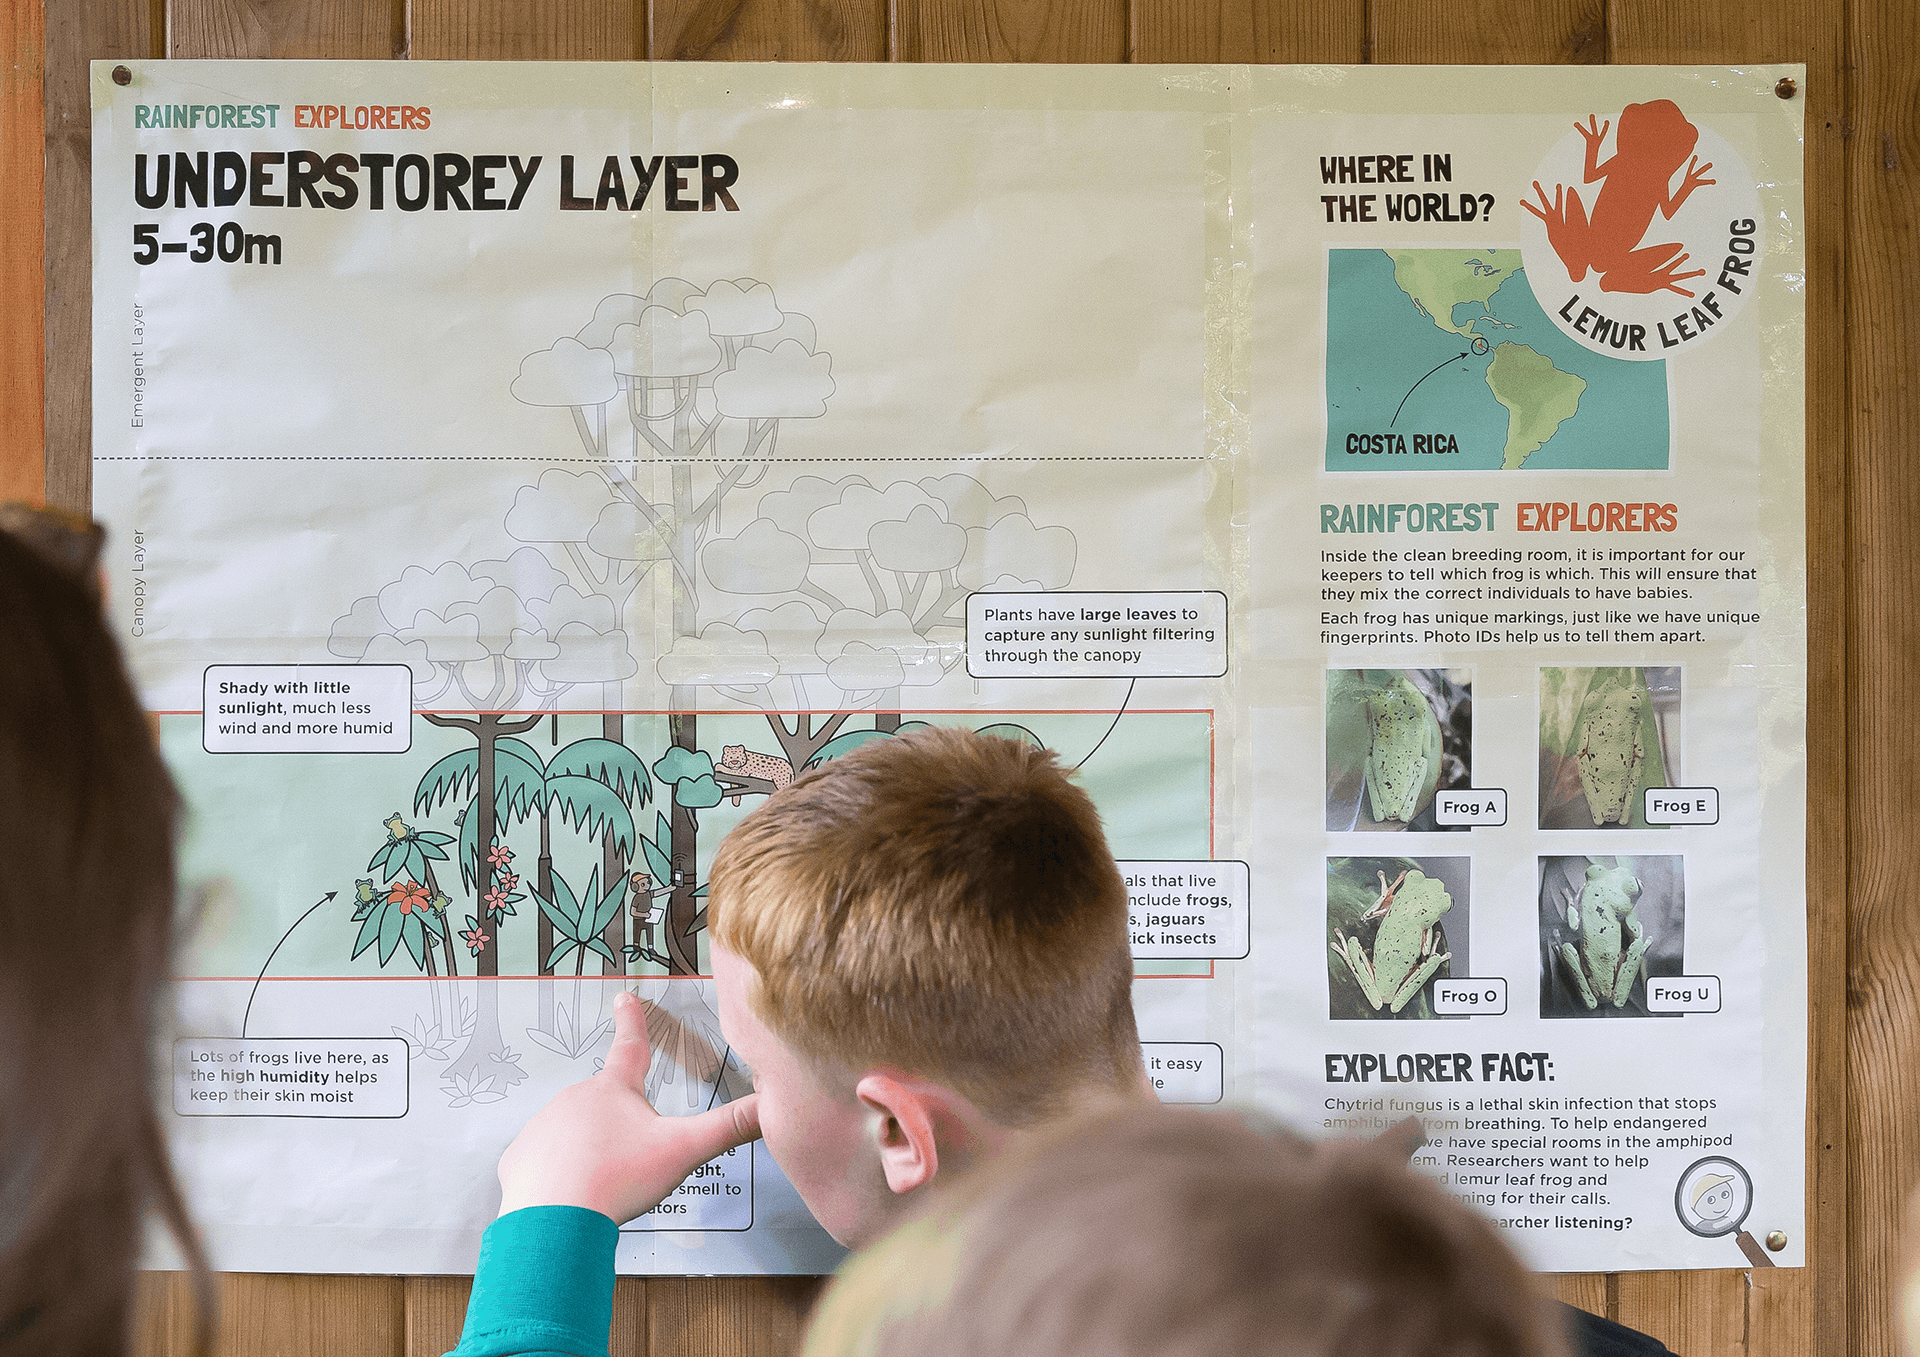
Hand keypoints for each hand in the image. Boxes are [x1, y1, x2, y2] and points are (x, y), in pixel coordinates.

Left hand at [496, 990, 760, 1222]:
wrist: (553, 1220)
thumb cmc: (616, 1180)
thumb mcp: (682, 1150)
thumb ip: (728, 1127)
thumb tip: (770, 1107)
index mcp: (615, 1090)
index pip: (631, 1046)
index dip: (632, 1020)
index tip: (625, 996)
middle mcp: (575, 1099)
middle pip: (605, 1105)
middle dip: (616, 1128)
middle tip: (627, 1162)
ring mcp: (544, 1126)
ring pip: (573, 1135)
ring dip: (588, 1154)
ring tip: (602, 1186)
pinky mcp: (521, 1159)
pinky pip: (543, 1164)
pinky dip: (558, 1178)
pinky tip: (570, 1197)